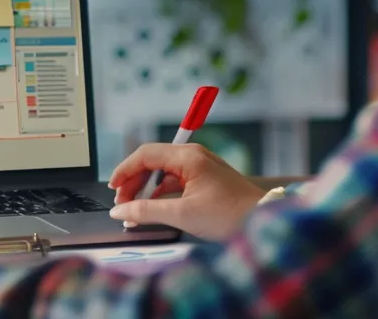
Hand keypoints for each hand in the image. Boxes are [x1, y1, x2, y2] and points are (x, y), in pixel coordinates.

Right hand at [107, 143, 265, 239]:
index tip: (112, 189)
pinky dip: (160, 194)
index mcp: (188, 157)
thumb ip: (146, 211)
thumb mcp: (182, 214)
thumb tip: (121, 211)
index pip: (145, 155)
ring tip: (135, 209)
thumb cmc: (231, 214)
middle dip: (133, 182)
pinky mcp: (205, 180)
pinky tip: (154, 208)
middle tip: (122, 204)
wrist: (265, 222)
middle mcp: (194, 157)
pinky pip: (175, 181)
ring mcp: (201, 167)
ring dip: (146, 189)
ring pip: (162, 172)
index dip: (124, 171)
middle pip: (152, 162)